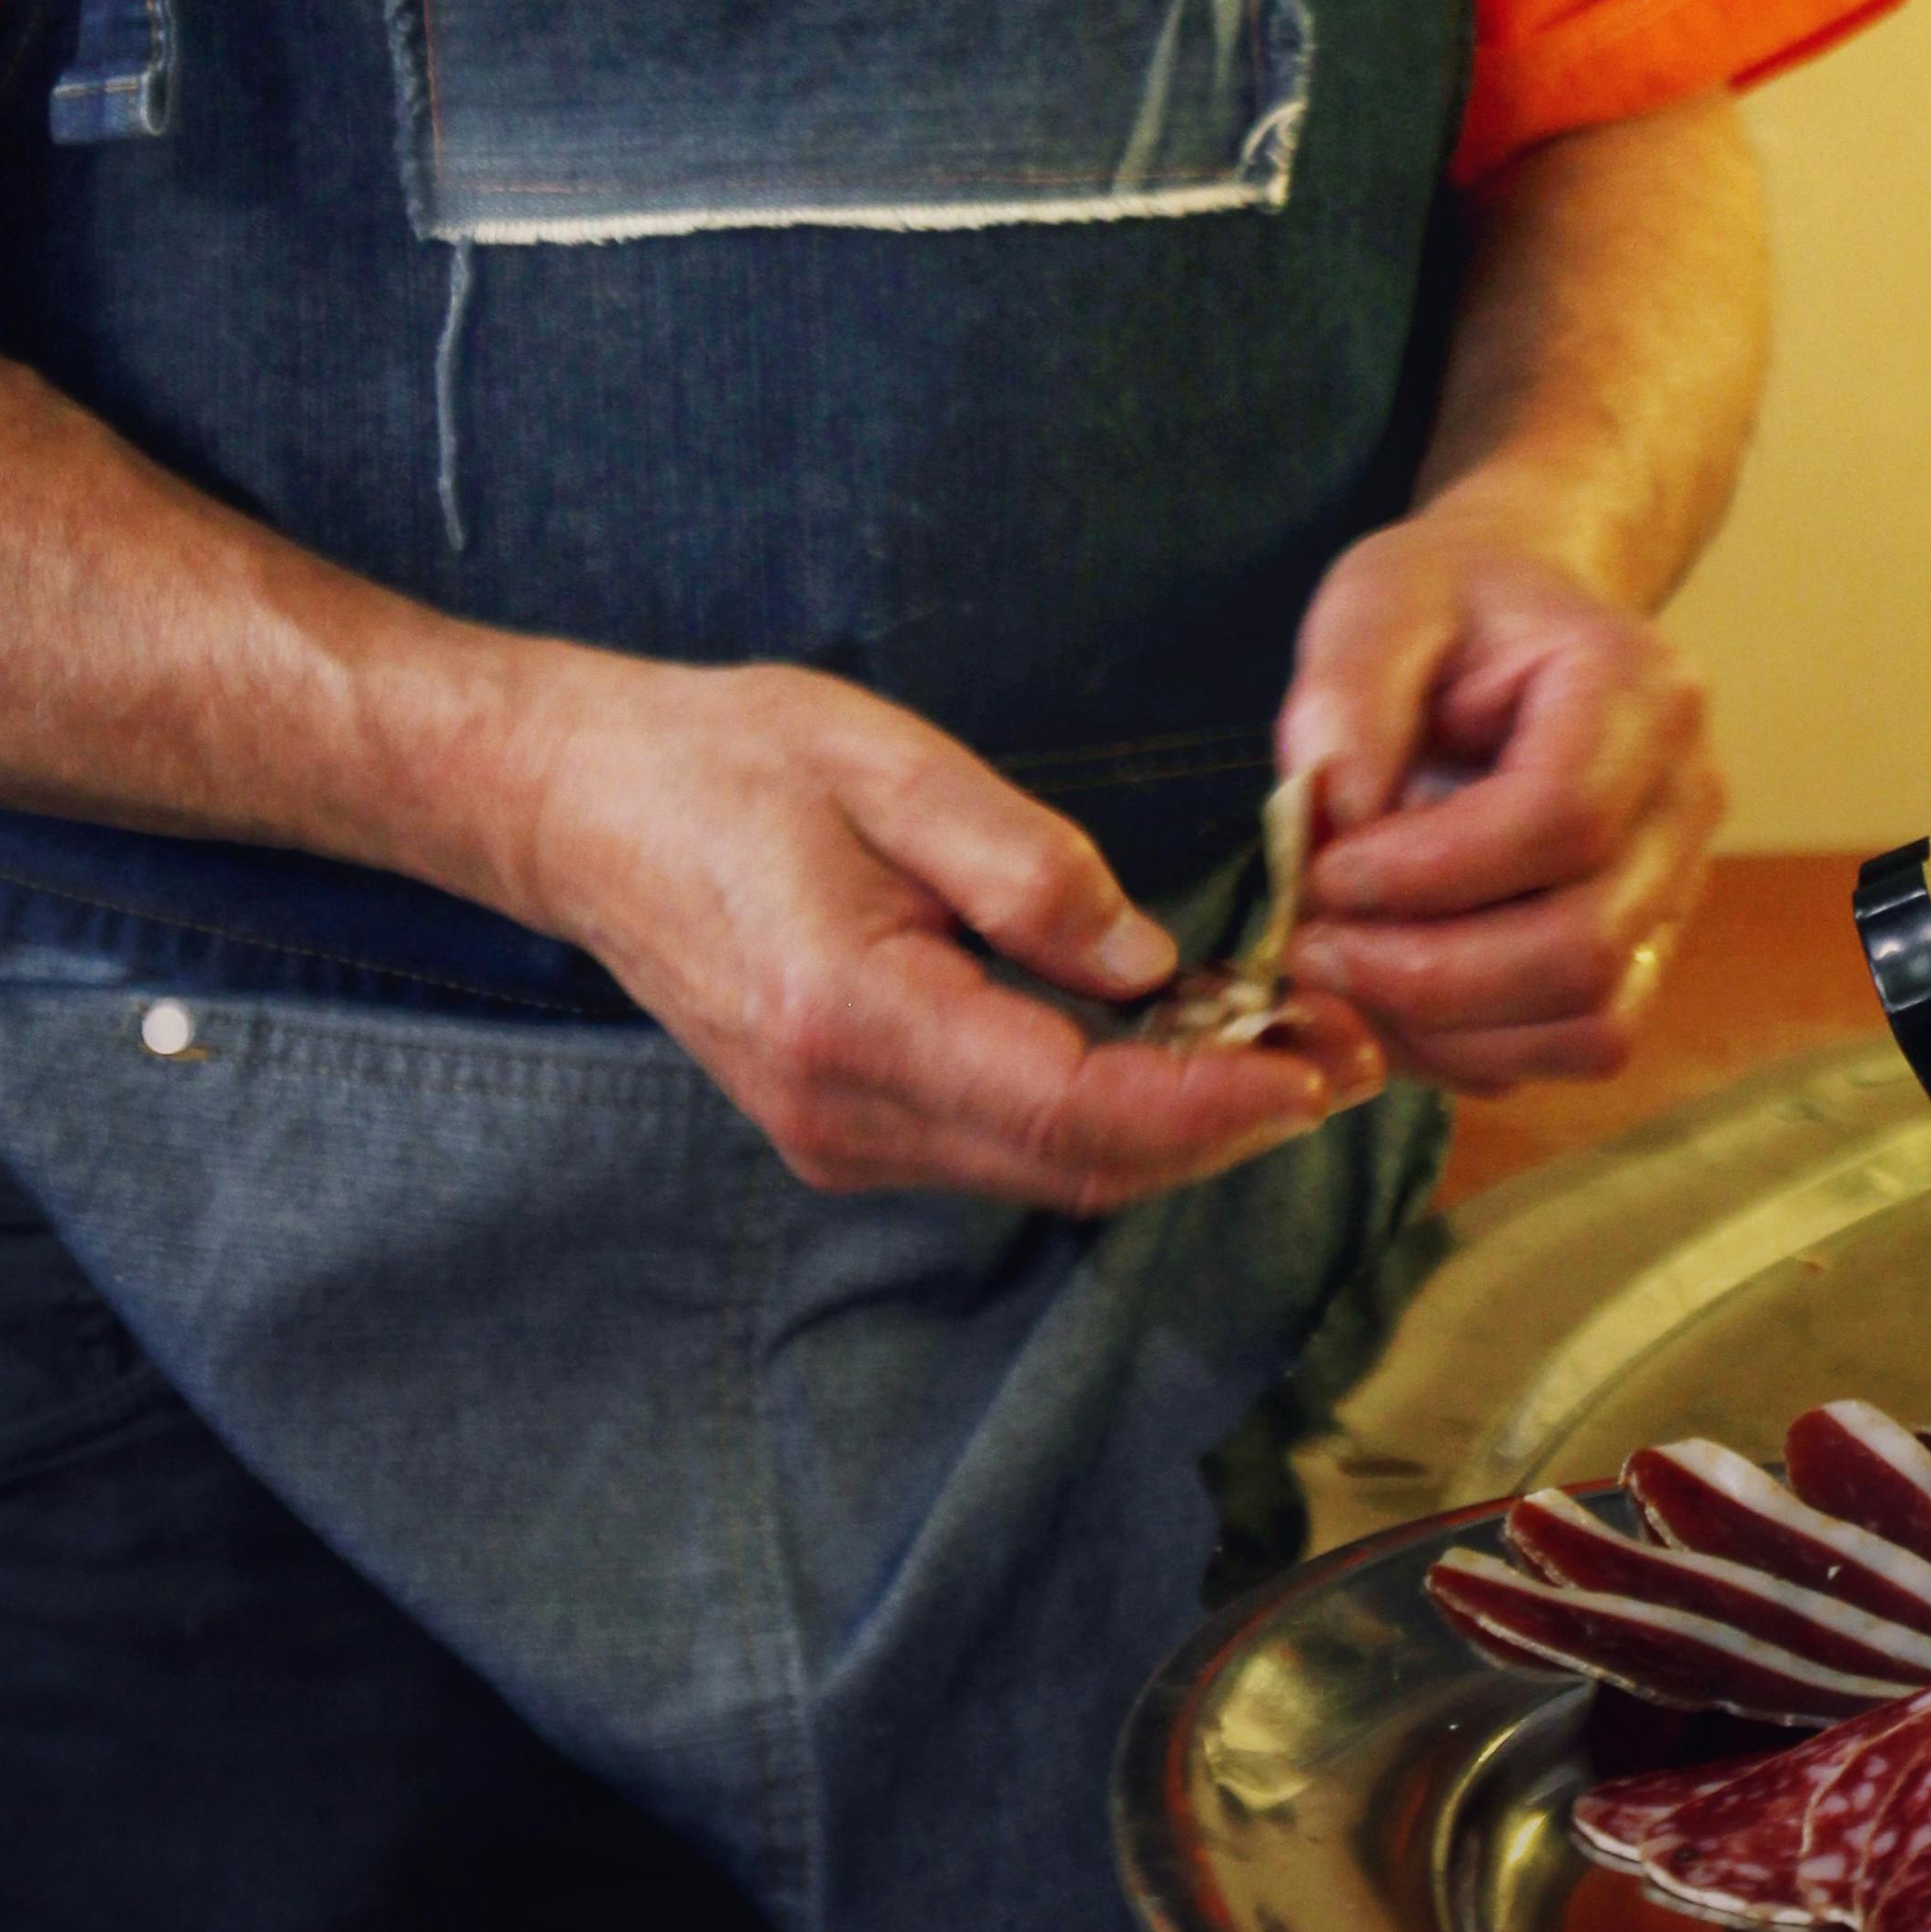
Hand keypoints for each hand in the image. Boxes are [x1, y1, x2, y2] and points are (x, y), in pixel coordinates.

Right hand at [515, 653, 1388, 1206]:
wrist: (580, 805)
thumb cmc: (729, 758)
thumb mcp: (892, 764)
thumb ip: (1028, 866)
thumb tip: (1154, 962)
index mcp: (854, 1020)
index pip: (1075, 1107)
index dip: (1216, 1102)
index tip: (1322, 1062)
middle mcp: (842, 1113)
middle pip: (1078, 1167)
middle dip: (1227, 1125)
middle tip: (1350, 1054)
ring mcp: (835, 1138)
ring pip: (1049, 1173)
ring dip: (1177, 1128)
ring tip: (1290, 1047)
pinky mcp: (842, 1127)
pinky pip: (1004, 1149)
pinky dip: (1106, 1116)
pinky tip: (1174, 1047)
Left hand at [1271, 518, 1724, 1092]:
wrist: (1522, 613)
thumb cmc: (1452, 604)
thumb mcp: (1380, 600)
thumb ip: (1349, 694)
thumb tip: (1339, 821)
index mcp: (1640, 692)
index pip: (1558, 820)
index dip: (1428, 873)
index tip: (1321, 871)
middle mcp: (1685, 800)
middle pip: (1585, 948)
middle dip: (1428, 975)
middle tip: (1312, 949)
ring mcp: (1676, 886)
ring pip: (1592, 1023)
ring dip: (1449, 1030)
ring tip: (1344, 975)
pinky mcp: (1644, 950)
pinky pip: (1574, 1045)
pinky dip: (1473, 1049)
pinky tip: (1389, 993)